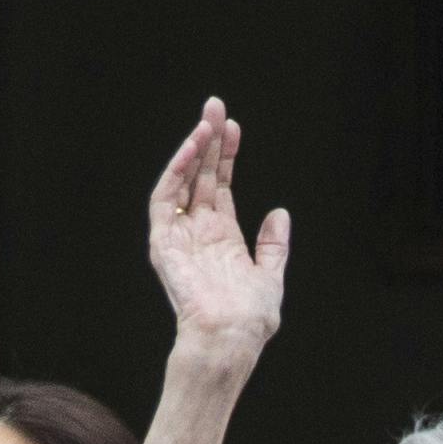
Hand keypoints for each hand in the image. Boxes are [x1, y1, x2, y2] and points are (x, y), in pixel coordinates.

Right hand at [143, 99, 289, 357]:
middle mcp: (198, 232)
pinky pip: (164, 199)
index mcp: (222, 238)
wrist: (230, 337)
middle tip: (216, 106)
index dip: (227, 156)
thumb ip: (273, 245)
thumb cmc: (249, 318)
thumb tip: (280, 213)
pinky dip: (176, 172)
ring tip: (206, 119)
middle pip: (201, 176)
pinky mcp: (162, 242)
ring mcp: (179, 236)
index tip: (235, 128)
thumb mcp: (271, 276)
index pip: (221, 186)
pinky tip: (192, 149)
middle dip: (208, 141)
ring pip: (182, 181)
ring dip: (192, 149)